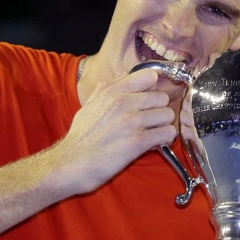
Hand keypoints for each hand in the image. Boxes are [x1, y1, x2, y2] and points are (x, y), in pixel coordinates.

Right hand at [52, 68, 176, 194]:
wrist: (71, 163)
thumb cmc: (80, 137)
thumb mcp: (88, 106)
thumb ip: (105, 89)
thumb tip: (121, 76)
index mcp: (112, 92)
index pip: (148, 76)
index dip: (153, 89)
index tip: (150, 100)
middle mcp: (123, 103)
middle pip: (162, 98)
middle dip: (159, 110)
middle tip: (151, 122)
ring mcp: (132, 121)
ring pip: (168, 115)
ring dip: (163, 125)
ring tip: (153, 133)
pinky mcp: (138, 141)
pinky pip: (167, 133)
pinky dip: (165, 139)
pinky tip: (154, 143)